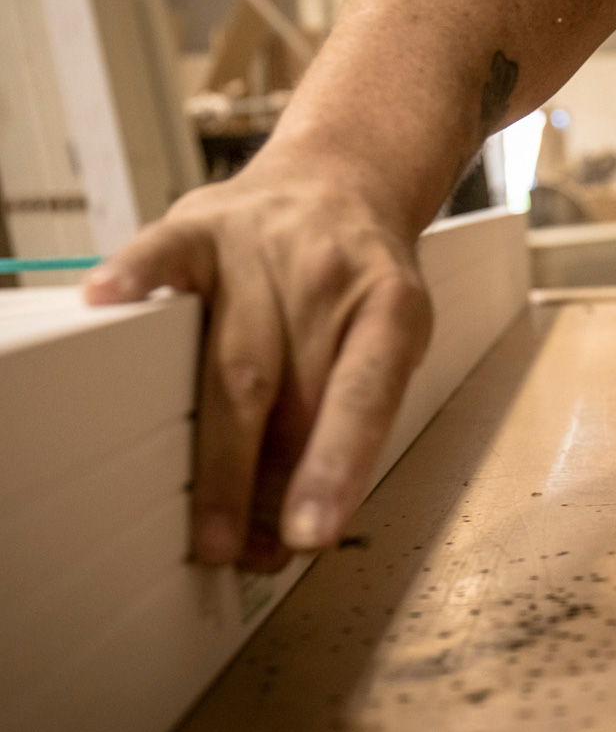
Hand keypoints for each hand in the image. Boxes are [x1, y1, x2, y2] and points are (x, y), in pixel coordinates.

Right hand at [83, 153, 432, 571]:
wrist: (348, 179)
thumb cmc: (363, 283)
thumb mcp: (392, 336)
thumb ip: (354, 409)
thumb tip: (298, 521)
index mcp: (389, 301)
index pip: (362, 390)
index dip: (335, 462)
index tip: (309, 533)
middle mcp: (325, 269)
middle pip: (279, 385)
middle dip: (253, 480)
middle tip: (236, 552)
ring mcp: (260, 244)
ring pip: (224, 353)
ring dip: (211, 448)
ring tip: (204, 524)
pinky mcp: (203, 224)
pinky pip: (162, 254)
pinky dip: (133, 279)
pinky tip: (107, 306)